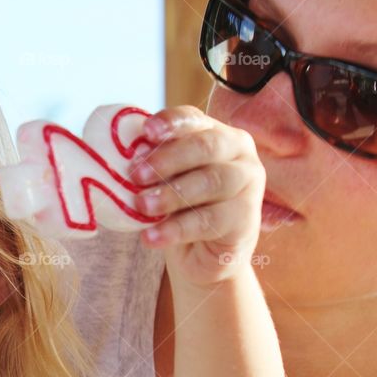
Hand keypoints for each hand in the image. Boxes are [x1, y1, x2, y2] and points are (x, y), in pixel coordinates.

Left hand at [129, 105, 265, 286]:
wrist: (202, 256)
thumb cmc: (180, 210)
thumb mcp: (165, 183)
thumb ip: (154, 166)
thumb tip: (128, 153)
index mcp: (217, 134)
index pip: (194, 120)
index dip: (171, 123)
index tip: (145, 131)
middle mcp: (239, 154)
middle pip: (206, 147)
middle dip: (168, 159)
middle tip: (136, 175)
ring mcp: (248, 186)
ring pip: (210, 182)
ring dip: (171, 193)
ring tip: (141, 206)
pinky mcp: (246, 221)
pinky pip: (209, 221)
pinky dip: (176, 229)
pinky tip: (151, 237)